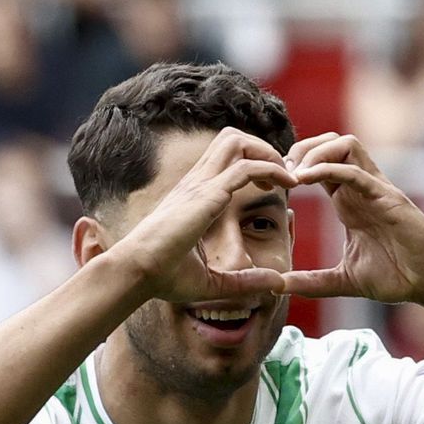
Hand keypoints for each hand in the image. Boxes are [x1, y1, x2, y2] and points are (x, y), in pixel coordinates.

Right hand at [112, 128, 297, 302]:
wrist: (137, 273)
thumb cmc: (164, 278)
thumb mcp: (215, 281)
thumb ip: (246, 281)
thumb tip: (277, 284)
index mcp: (194, 196)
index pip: (224, 159)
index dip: (253, 164)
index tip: (272, 189)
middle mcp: (196, 183)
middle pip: (232, 139)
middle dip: (262, 149)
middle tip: (282, 176)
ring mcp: (200, 185)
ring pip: (237, 142)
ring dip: (267, 153)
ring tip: (285, 177)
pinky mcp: (207, 195)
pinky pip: (245, 167)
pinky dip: (270, 169)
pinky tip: (287, 185)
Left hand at [281, 133, 423, 302]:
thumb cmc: (396, 276)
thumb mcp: (343, 281)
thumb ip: (312, 282)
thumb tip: (278, 286)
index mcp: (348, 200)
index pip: (318, 163)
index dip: (293, 165)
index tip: (271, 184)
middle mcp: (361, 188)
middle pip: (330, 142)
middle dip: (300, 149)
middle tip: (279, 174)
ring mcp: (376, 189)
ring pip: (345, 145)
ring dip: (314, 152)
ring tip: (293, 174)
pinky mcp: (388, 198)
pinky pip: (356, 171)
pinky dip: (328, 168)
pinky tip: (305, 179)